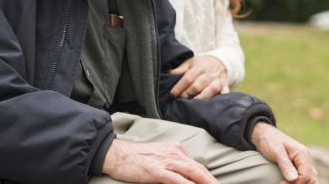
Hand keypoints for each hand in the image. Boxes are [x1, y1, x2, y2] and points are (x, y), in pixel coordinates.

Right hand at [102, 139, 218, 183]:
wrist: (115, 153)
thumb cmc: (135, 158)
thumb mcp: (158, 156)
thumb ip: (172, 163)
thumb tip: (185, 175)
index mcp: (175, 149)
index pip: (197, 165)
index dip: (209, 177)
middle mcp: (174, 152)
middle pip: (199, 169)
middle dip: (212, 181)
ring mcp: (165, 161)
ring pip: (192, 173)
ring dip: (206, 183)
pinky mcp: (156, 171)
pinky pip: (176, 180)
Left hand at [170, 56, 229, 98]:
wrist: (219, 62)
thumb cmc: (201, 65)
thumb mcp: (190, 62)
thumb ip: (180, 69)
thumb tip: (169, 73)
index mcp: (199, 67)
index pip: (188, 78)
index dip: (179, 87)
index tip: (172, 94)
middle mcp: (209, 74)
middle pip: (198, 85)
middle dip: (188, 93)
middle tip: (180, 99)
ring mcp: (218, 80)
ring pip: (212, 89)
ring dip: (202, 97)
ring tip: (194, 104)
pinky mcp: (224, 86)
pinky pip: (225, 93)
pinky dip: (221, 98)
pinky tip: (214, 104)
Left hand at [250, 123, 317, 183]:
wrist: (265, 134)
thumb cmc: (270, 141)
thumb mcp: (276, 152)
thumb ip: (285, 165)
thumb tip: (294, 179)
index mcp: (303, 154)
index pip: (305, 175)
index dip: (295, 183)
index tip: (281, 183)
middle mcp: (306, 158)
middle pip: (311, 179)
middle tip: (283, 183)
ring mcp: (304, 162)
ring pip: (311, 179)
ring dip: (302, 183)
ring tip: (287, 183)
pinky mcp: (300, 165)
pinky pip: (306, 176)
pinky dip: (302, 181)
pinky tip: (292, 183)